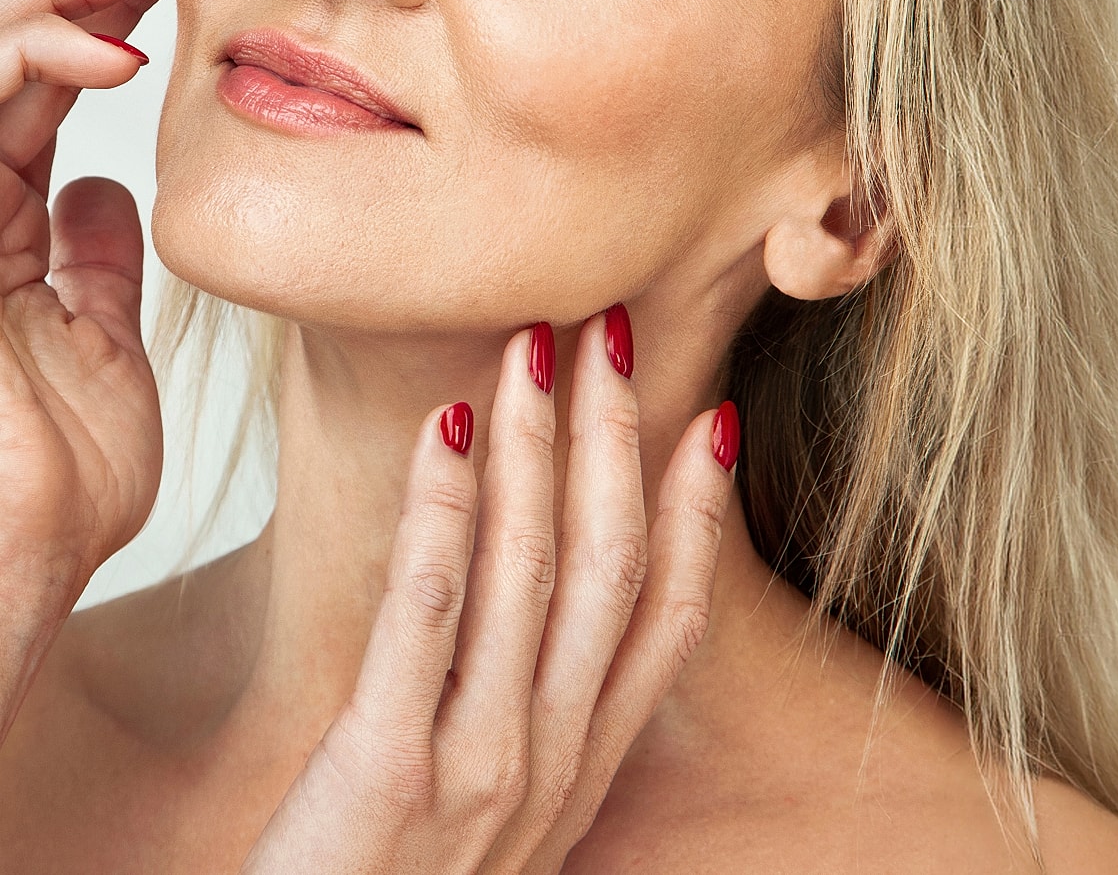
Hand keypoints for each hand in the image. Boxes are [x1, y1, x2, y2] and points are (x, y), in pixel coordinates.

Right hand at [0, 0, 188, 622]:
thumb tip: (111, 187)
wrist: (9, 577)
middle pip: (17, 46)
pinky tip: (114, 48)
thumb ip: (95, 264)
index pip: (52, 84)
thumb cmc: (55, 492)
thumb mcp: (97, 352)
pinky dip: (31, 62)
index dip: (115, 12)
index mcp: (6, 224)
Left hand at [240, 309, 739, 874]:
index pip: (668, 617)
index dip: (697, 511)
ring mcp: (479, 771)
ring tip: (533, 350)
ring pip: (532, 574)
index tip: (712, 417)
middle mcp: (549, 761)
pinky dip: (441, 514)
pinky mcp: (388, 775)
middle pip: (609, 568)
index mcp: (579, 764)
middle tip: (610, 330)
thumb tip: (537, 590)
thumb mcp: (493, 805)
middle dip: (615, 439)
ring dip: (537, 447)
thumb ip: (525, 708)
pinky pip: (426, 616)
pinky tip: (441, 431)